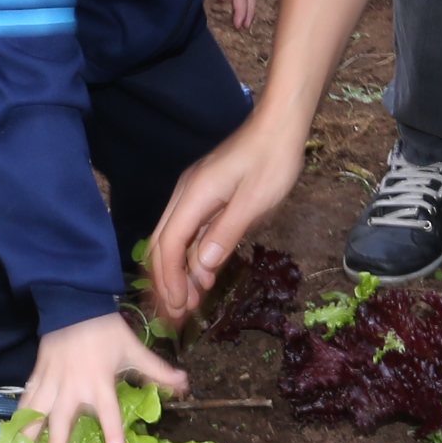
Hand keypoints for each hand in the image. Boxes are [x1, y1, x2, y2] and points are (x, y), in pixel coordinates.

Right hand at [18, 313, 190, 442]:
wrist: (74, 303)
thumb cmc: (105, 330)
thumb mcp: (133, 349)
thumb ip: (157, 370)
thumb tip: (185, 384)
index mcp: (99, 383)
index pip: (109, 414)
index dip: (114, 435)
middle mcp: (73, 387)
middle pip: (62, 420)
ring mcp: (51, 381)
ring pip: (37, 412)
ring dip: (30, 434)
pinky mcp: (37, 374)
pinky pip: (27, 398)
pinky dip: (20, 415)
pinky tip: (12, 431)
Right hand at [148, 112, 305, 321]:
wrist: (279, 125)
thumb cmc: (272, 160)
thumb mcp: (255, 201)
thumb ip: (226, 233)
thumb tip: (202, 268)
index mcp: (194, 196)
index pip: (169, 244)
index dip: (170, 278)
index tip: (178, 308)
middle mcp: (186, 196)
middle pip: (162, 244)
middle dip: (166, 282)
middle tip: (176, 317)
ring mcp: (194, 196)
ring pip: (174, 240)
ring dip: (178, 273)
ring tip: (187, 305)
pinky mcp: (205, 197)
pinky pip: (190, 233)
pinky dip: (191, 259)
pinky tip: (201, 278)